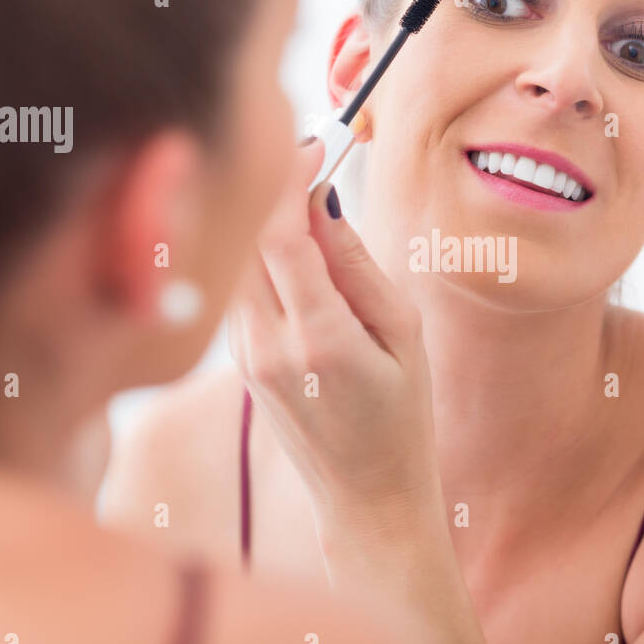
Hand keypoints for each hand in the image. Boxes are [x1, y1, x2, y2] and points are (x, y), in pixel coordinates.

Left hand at [227, 137, 438, 519]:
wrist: (365, 499)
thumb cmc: (402, 419)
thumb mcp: (404, 336)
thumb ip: (358, 265)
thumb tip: (322, 201)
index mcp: (317, 340)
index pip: (278, 234)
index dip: (288, 177)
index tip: (314, 145)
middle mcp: (267, 347)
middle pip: (246, 239)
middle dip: (272, 189)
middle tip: (311, 160)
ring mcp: (244, 357)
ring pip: (239, 262)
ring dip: (266, 223)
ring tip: (311, 205)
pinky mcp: (239, 362)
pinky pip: (243, 290)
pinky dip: (264, 259)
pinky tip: (301, 256)